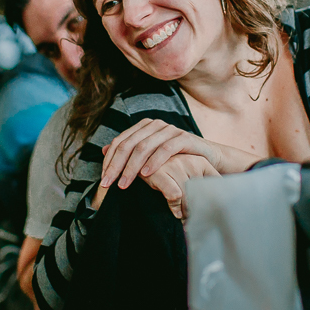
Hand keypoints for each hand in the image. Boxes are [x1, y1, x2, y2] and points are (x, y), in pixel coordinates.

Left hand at [99, 118, 257, 190]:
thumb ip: (128, 152)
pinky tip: (146, 175)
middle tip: (108, 184)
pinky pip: (165, 148)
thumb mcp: (149, 157)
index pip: (119, 142)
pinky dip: (154, 161)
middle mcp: (154, 125)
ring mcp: (169, 129)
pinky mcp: (184, 137)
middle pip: (128, 144)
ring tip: (124, 183)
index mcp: (143, 127)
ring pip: (144, 147)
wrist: (207, 159)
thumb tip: (102, 151)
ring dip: (131, 167)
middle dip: (116, 166)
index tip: (103, 180)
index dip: (109, 161)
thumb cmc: (175, 160)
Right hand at [139, 153, 220, 218]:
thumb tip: (221, 204)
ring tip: (184, 218)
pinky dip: (175, 207)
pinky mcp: (160, 172)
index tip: (213, 213)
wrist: (140, 160)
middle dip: (199, 209)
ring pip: (189, 197)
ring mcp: (175, 165)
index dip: (215, 201)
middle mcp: (191, 161)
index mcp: (201, 161)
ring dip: (186, 211)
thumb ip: (203, 185)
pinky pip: (174, 195)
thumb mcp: (188, 174)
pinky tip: (174, 212)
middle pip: (202, 193)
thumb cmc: (168, 172)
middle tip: (195, 219)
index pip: (216, 184)